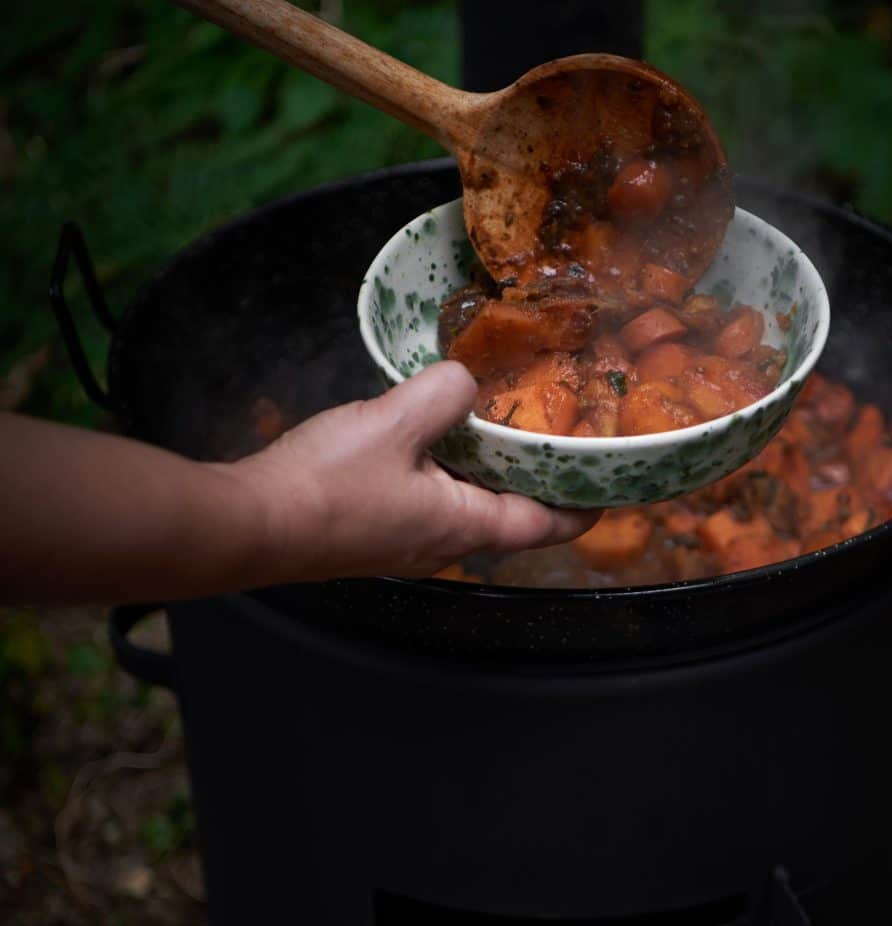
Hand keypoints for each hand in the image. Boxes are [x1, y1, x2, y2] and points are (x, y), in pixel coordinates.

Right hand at [231, 361, 600, 581]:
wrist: (252, 523)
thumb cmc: (326, 485)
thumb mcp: (395, 421)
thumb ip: (443, 394)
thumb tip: (464, 381)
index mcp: (462, 526)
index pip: (545, 525)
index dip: (581, 506)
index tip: (606, 485)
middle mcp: (441, 544)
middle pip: (506, 513)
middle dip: (532, 478)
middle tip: (553, 435)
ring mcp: (405, 541)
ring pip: (464, 504)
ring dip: (485, 470)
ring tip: (496, 424)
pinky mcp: (373, 531)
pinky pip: (426, 498)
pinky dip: (444, 469)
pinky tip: (429, 434)